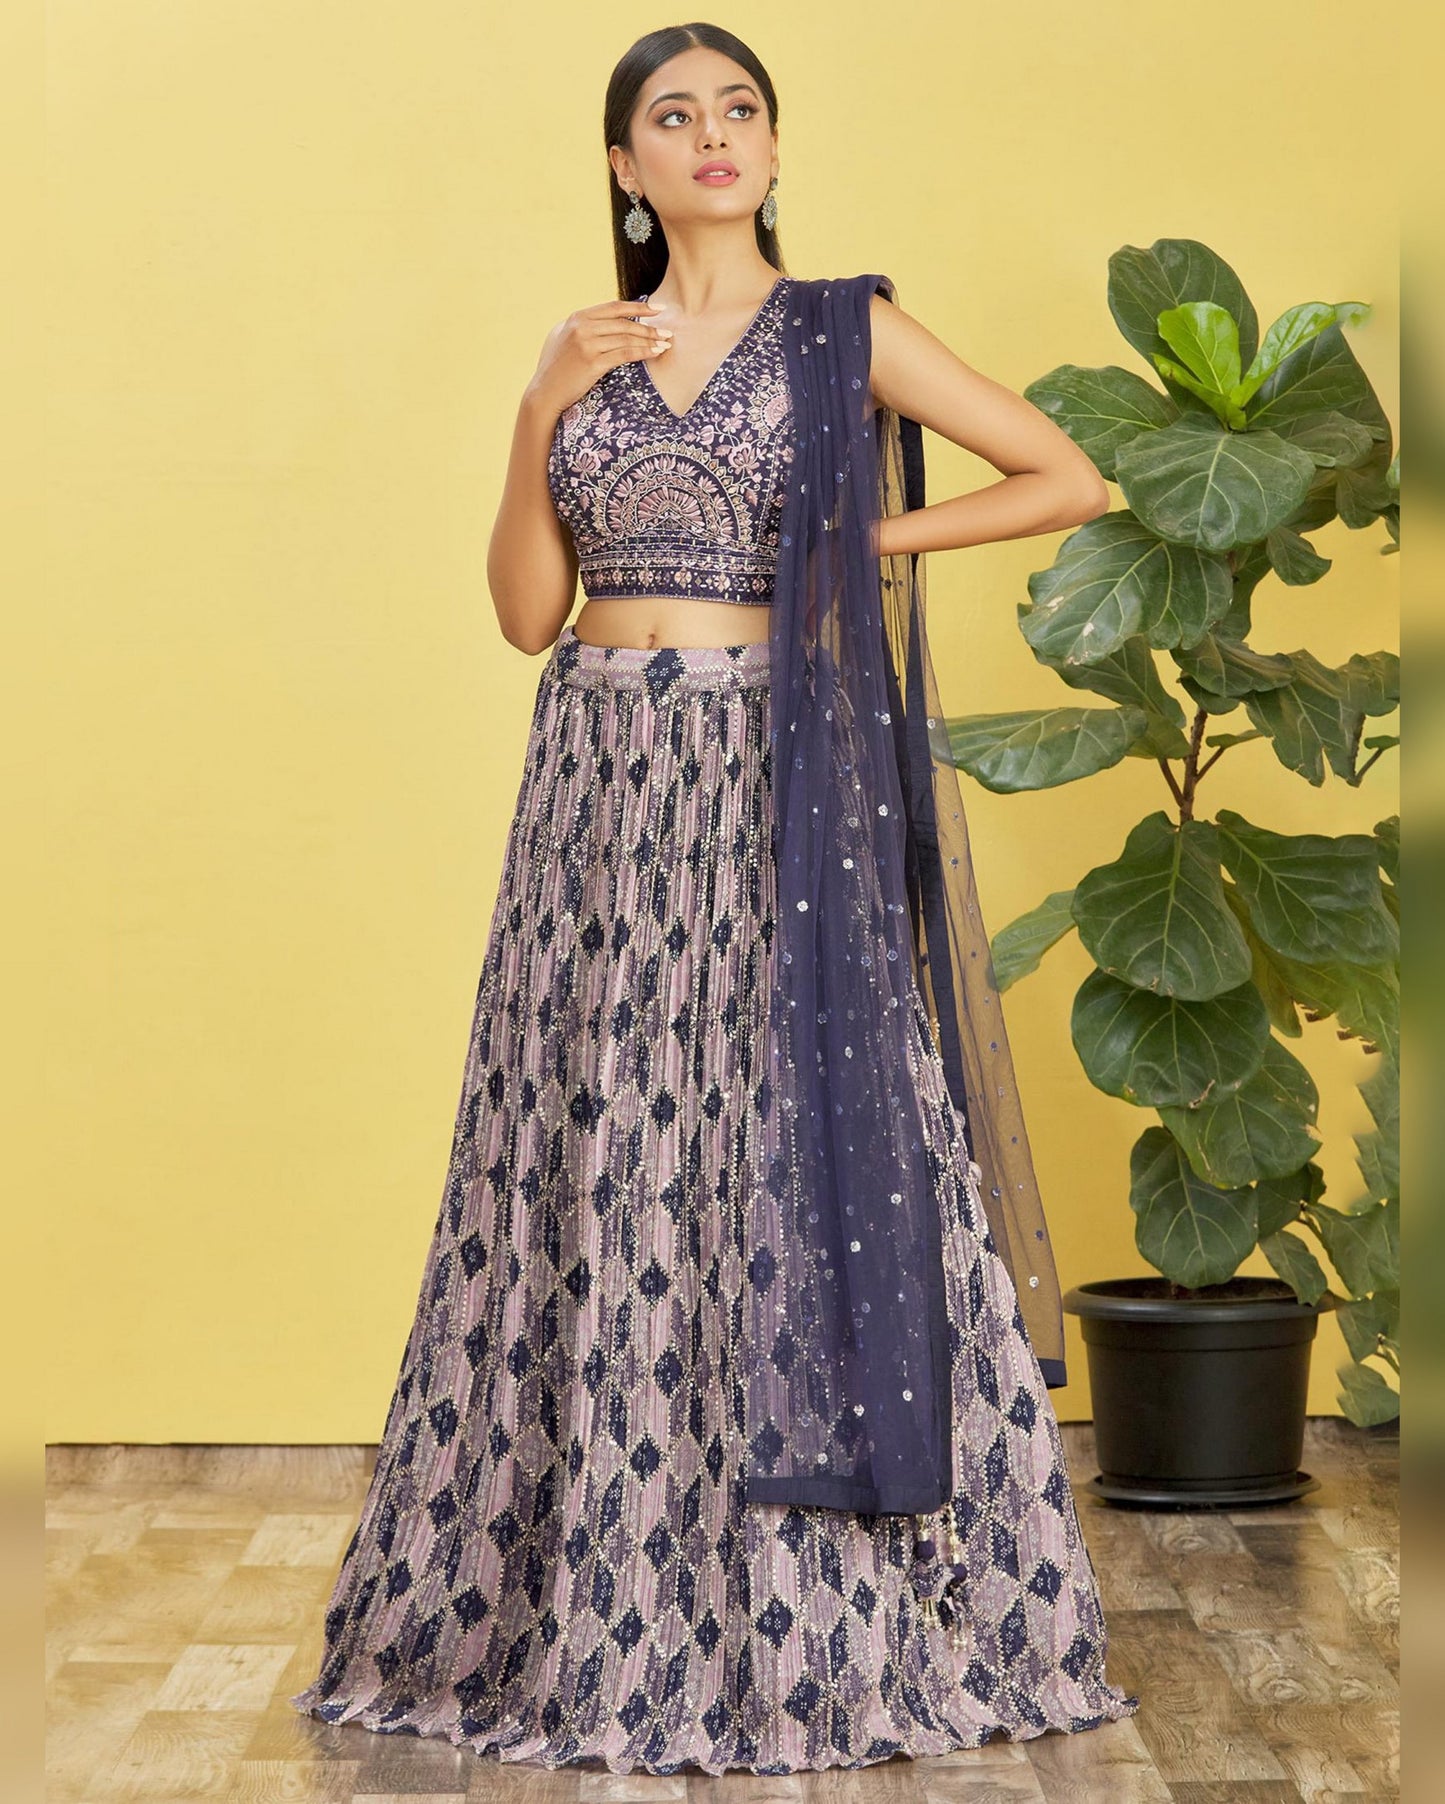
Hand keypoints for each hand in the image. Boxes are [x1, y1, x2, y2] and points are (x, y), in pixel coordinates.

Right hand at [528, 298, 672, 417]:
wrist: (544, 393)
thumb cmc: (555, 369)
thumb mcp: (563, 338)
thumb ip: (581, 327)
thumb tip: (603, 320)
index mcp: (577, 318)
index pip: (614, 307)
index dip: (639, 307)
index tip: (658, 309)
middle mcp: (582, 327)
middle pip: (624, 322)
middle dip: (649, 326)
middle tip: (668, 331)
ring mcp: (587, 344)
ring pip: (626, 337)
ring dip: (650, 340)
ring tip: (666, 343)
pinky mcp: (592, 362)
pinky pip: (624, 354)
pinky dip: (643, 352)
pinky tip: (656, 353)